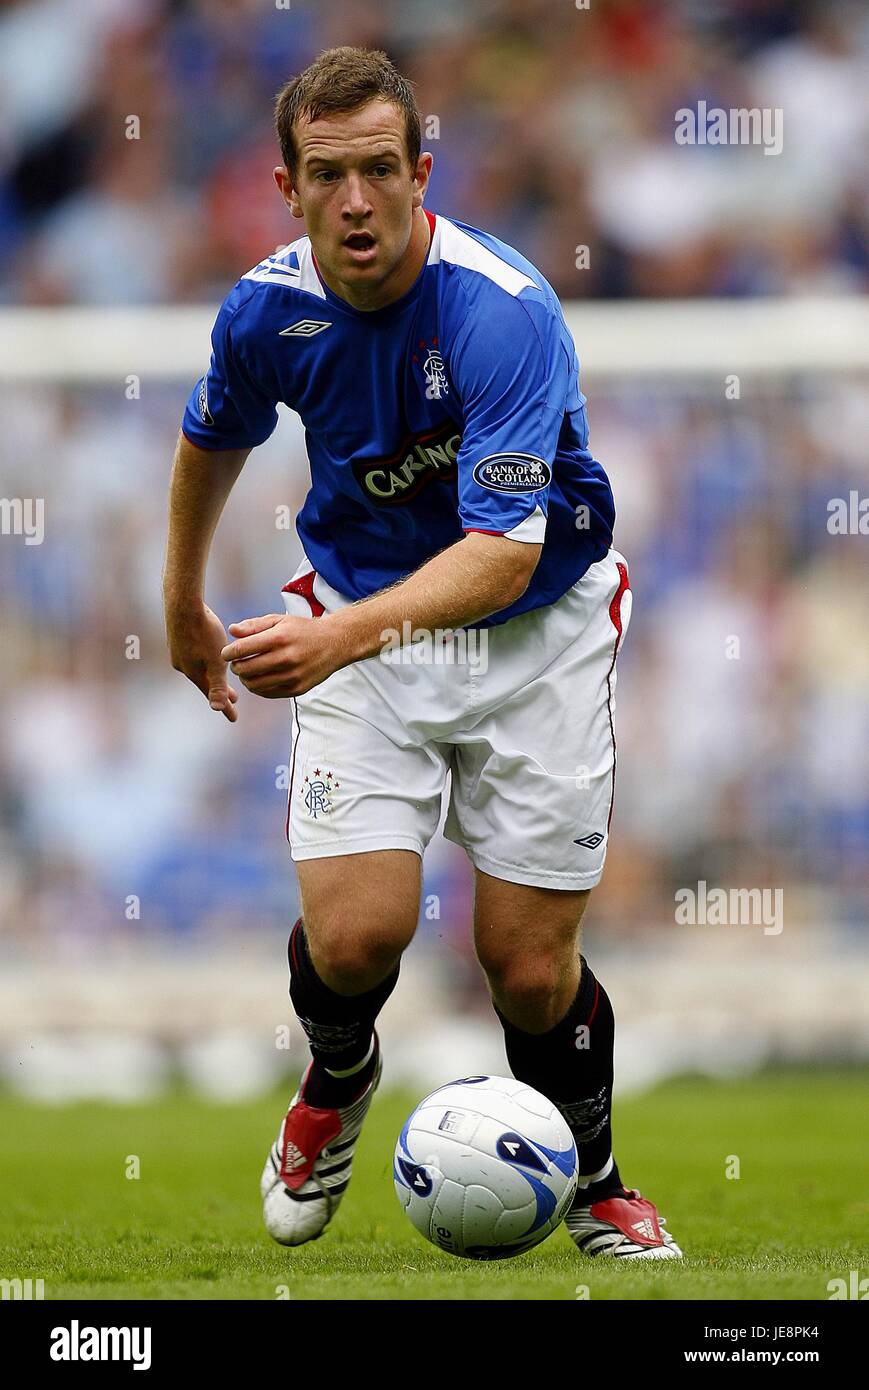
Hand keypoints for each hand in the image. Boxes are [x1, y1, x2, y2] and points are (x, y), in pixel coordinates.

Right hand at [165, 599, 239, 721]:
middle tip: (234, 699)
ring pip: (199, 669)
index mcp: (193, 672)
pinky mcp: (177, 640)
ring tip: (222, 677)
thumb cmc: (203, 630)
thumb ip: (217, 683)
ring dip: (211, 675)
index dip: (225, 706)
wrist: (183, 604)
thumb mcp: (214, 659)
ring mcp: (178, 653)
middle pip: (205, 683)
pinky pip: (194, 657)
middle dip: (220, 691)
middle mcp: (182, 665)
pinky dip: (205, 661)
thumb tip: (216, 708)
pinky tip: (207, 654)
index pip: (212, 695)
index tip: (235, 719)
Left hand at [221, 613, 340, 697]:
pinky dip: (258, 687)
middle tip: (235, 663)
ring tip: (246, 671)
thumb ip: (254, 625)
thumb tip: (232, 631)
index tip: (226, 653)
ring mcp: (292, 676)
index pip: (242, 649)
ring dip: (245, 679)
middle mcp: (286, 658)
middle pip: (246, 669)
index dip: (228, 652)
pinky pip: (268, 693)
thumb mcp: (280, 620)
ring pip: (254, 684)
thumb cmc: (303, 630)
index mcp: (279, 638)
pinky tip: (259, 679)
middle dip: (235, 666)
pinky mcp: (297, 688)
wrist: (334, 643)